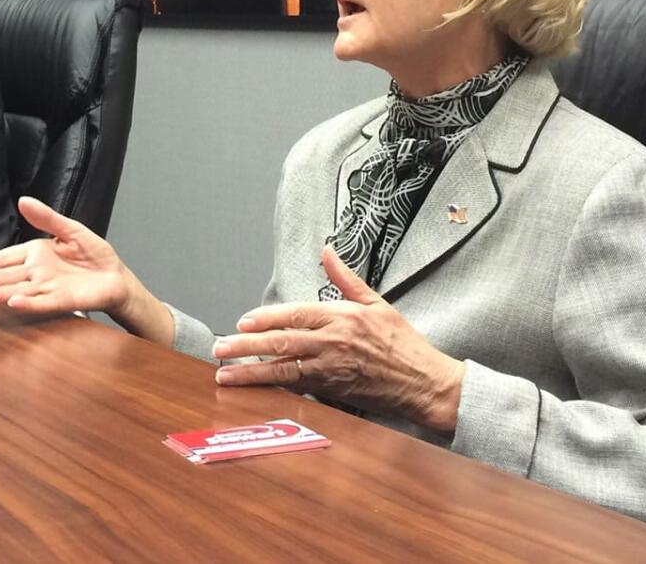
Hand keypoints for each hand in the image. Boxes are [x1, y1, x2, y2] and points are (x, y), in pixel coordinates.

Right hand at [0, 196, 172, 343]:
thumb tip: (24, 201)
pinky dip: (28, 302)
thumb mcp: (70, 229)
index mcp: (37, 254)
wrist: (116, 277)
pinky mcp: (63, 300)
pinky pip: (42, 302)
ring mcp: (48, 288)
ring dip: (2, 293)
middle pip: (9, 276)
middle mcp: (38, 273)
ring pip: (20, 291)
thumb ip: (47, 218)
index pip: (9, 257)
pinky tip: (14, 302)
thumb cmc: (94, 255)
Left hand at [212, 247, 464, 433]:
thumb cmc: (403, 344)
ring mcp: (332, 369)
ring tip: (225, 374)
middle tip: (220, 348)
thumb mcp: (376, 303)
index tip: (243, 322)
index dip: (266, 318)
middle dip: (246, 346)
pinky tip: (254, 389)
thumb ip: (346, 279)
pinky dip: (274, 387)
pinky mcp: (334, 392)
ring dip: (251, 372)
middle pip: (281, 342)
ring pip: (283, 369)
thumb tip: (327, 252)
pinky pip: (298, 387)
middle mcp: (333, 342)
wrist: (425, 383)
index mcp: (342, 317)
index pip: (295, 314)